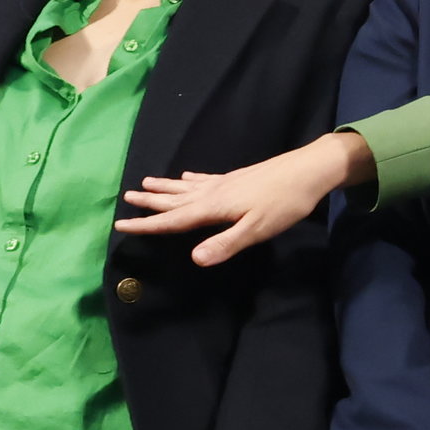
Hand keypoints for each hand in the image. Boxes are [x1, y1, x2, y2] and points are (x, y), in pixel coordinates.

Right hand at [122, 131, 371, 264]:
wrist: (308, 170)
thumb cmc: (285, 203)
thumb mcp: (257, 229)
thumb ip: (226, 244)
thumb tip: (194, 259)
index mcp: (213, 207)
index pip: (173, 219)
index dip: (147, 224)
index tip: (121, 225)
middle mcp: (213, 192)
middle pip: (174, 199)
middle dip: (150, 202)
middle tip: (125, 198)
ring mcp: (225, 183)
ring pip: (186, 186)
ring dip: (165, 187)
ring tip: (145, 183)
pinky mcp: (237, 179)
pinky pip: (204, 178)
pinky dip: (191, 178)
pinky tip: (186, 175)